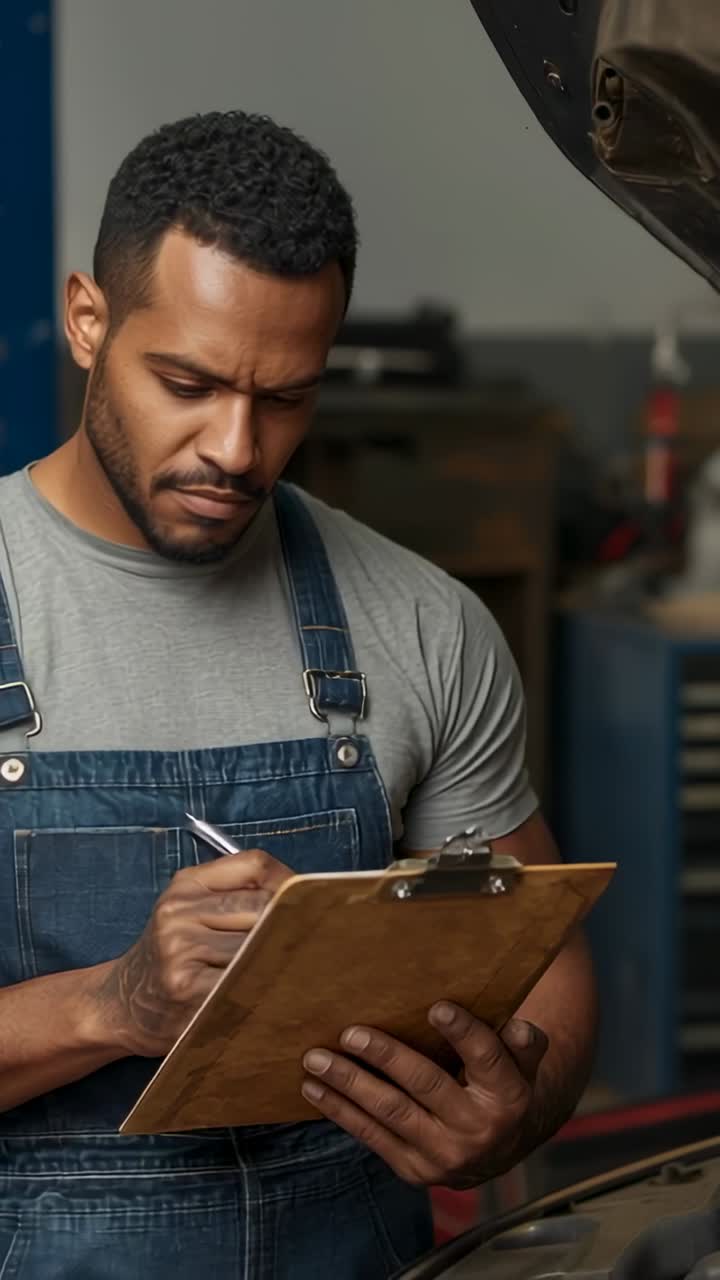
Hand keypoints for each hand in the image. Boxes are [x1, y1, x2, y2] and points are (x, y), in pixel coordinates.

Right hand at [97, 850, 292, 1056]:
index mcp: (186, 885)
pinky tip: (272, 994)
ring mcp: (181, 951)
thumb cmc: (168, 955)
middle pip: (264, 906)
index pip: (255, 865)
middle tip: (316, 942)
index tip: (310, 901)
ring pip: (259, 946)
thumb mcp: (188, 909)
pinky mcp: (188, 989)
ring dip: (282, 960)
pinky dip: (265, 988)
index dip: (290, 881)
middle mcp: (179, 912)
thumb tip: (303, 893)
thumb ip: (234, 893)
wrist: (118, 1005)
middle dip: (293, 925)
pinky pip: (245, 982)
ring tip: (296, 970)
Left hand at [301, 1003, 548, 1188]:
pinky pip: (373, 1137)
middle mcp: (476, 1129)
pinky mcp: (414, 1170)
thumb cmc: (503, 1085)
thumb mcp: (522, 1063)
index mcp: (508, 1095)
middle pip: (426, 1084)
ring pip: (391, 1112)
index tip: (436, 1007)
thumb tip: (521, 1028)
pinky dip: (341, 1112)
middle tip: (350, 1033)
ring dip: (349, 1084)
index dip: (462, 1032)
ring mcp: (443, 1155)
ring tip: (316, 1060)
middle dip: (386, 1057)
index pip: (486, 1058)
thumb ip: (523, 1044)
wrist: (500, 1149)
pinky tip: (315, 1089)